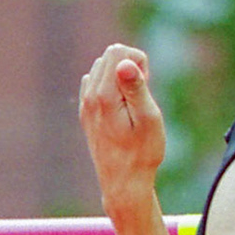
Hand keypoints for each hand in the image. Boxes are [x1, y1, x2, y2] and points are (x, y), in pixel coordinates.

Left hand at [79, 44, 165, 203]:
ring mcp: (85, 104)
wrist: (123, 183)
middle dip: (131, 68)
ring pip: (102, 68)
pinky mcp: (86, 112)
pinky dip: (111, 88)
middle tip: (141, 98)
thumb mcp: (149, 119)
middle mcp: (90, 96)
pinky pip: (95, 83)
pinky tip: (121, 110)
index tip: (147, 86)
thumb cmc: (142, 153)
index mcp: (105, 95)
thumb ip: (137, 88)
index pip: (119, 52)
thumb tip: (125, 62)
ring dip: (121, 78)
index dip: (139, 63)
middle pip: (109, 56)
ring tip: (132, 106)